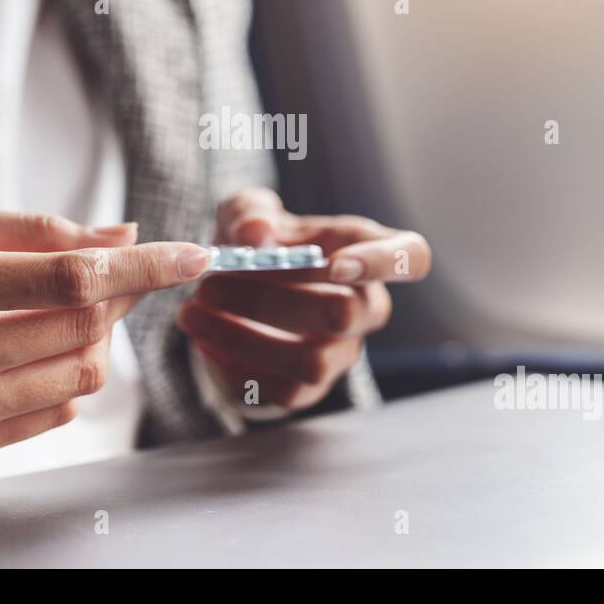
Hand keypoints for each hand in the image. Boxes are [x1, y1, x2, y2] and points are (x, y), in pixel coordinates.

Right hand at [0, 202, 211, 471]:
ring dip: (93, 338)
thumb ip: (32, 230)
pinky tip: (31, 351)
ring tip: (63, 311)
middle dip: (118, 295)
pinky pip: (50, 416)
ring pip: (76, 377)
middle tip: (116, 270)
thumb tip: (119, 236)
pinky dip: (62, 379)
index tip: (192, 253)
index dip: (142, 266)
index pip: (70, 277)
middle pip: (81, 327)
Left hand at [179, 188, 430, 411]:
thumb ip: (249, 212)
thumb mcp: (244, 211)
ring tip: (192, 313)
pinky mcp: (310, 387)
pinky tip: (203, 341)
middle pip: (346, 313)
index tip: (336, 265)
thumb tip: (258, 235)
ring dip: (243, 338)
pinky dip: (235, 368)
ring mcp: (342, 350)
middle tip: (210, 284)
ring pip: (312, 361)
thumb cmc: (255, 240)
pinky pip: (283, 393)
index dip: (385, 263)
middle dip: (271, 299)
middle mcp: (364, 304)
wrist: (231, 285)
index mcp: (362, 249)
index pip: (411, 256)